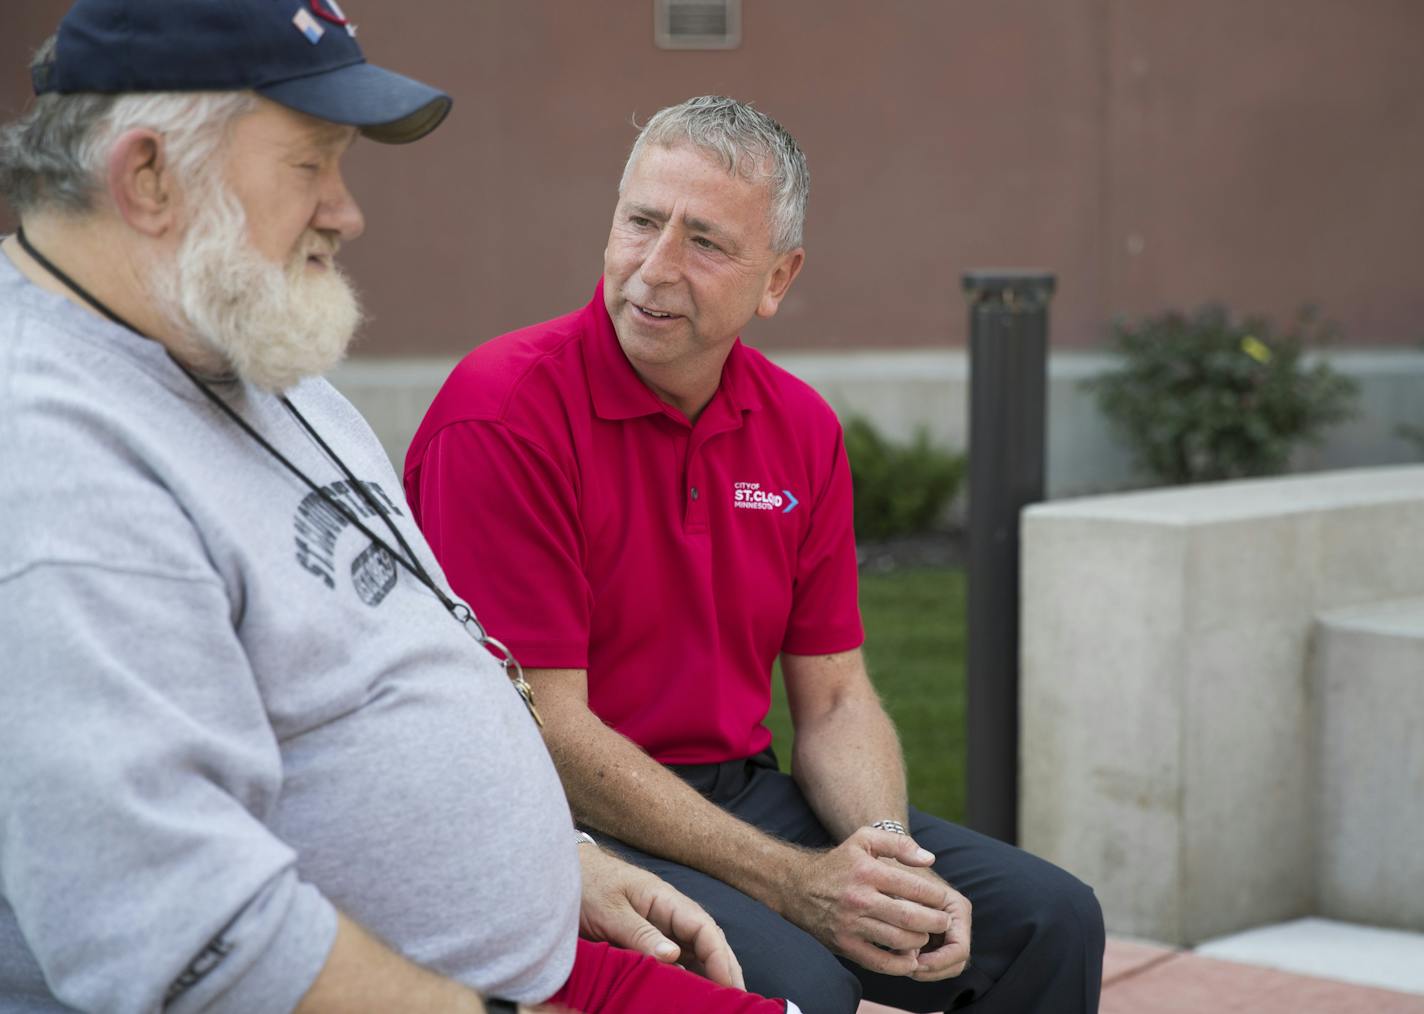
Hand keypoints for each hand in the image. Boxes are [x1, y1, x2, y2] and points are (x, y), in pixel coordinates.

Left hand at [577, 844, 744, 989]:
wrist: (564, 875)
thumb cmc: (588, 886)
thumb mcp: (611, 911)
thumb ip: (640, 933)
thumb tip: (673, 956)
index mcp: (664, 899)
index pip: (704, 928)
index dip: (720, 957)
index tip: (728, 984)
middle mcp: (669, 913)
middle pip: (707, 941)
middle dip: (725, 969)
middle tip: (737, 1000)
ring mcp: (660, 926)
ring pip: (695, 952)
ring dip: (710, 974)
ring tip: (720, 1002)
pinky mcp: (647, 938)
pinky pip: (675, 959)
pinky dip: (688, 976)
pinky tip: (691, 994)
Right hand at [780, 827, 957, 976]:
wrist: (798, 887)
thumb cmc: (839, 863)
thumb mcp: (864, 840)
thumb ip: (899, 843)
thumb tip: (929, 859)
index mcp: (867, 871)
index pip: (913, 887)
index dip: (935, 896)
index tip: (943, 900)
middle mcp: (859, 898)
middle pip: (909, 917)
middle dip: (934, 922)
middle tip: (944, 922)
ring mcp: (851, 924)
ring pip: (898, 940)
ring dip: (920, 940)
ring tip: (926, 935)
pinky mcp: (845, 945)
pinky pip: (879, 961)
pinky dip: (900, 965)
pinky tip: (910, 958)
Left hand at [893, 863, 971, 980]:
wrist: (887, 864)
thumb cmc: (892, 873)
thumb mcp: (899, 888)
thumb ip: (907, 917)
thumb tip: (910, 952)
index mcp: (956, 907)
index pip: (959, 949)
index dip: (937, 963)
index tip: (913, 963)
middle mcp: (956, 919)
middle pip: (955, 962)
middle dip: (931, 969)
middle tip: (907, 968)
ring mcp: (948, 928)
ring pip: (946, 966)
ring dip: (925, 969)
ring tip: (902, 962)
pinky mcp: (936, 934)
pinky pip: (934, 960)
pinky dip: (919, 963)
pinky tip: (898, 957)